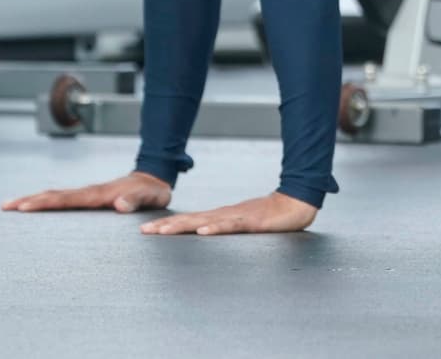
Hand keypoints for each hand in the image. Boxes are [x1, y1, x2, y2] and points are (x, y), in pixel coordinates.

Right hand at [2, 171, 170, 212]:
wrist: (154, 180)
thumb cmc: (152, 192)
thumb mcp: (149, 197)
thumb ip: (136, 201)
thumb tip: (119, 205)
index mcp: (99, 194)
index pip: (67, 199)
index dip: (46, 203)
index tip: (25, 207)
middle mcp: (89, 192)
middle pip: (54, 195)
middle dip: (30, 200)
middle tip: (5, 206)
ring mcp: (88, 194)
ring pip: (56, 196)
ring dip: (34, 200)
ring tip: (11, 206)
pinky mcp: (89, 198)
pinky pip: (64, 200)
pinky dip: (47, 203)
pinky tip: (37, 208)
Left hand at [139, 191, 316, 235]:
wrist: (296, 203)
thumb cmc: (270, 216)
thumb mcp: (243, 225)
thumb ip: (226, 228)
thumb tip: (207, 235)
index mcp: (221, 216)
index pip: (190, 220)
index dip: (168, 224)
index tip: (148, 229)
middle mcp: (224, 214)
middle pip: (191, 219)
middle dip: (166, 226)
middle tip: (144, 231)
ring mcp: (237, 217)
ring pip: (205, 221)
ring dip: (183, 226)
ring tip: (164, 231)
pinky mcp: (251, 221)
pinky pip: (231, 225)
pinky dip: (216, 228)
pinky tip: (203, 231)